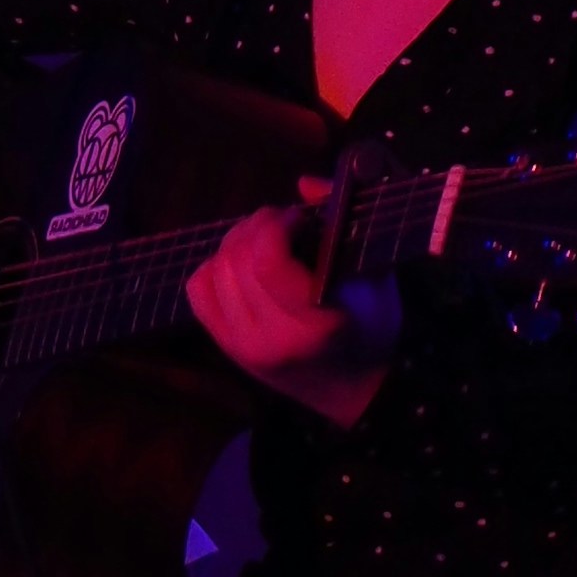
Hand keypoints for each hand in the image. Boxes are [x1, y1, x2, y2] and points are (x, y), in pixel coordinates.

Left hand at [186, 177, 399, 426]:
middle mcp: (269, 339)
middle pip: (237, 258)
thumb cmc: (372, 327)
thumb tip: (304, 186)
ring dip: (238, 242)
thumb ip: (347, 225)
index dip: (277, 224)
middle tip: (285, 223)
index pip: (267, 261)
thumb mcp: (377, 277)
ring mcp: (241, 346)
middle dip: (259, 225)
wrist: (353, 390)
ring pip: (215, 269)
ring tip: (266, 241)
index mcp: (312, 325)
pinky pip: (199, 290)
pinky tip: (243, 266)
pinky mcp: (225, 347)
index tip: (299, 216)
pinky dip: (216, 268)